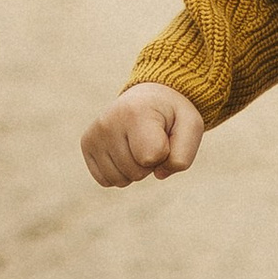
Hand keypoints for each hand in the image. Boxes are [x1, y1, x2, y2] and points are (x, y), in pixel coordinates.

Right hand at [81, 84, 205, 187]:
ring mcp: (94, 133)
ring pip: (120, 180)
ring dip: (135, 170)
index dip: (165, 152)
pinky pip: (105, 181)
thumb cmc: (171, 114)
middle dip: (151, 162)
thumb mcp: (191, 126)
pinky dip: (120, 173)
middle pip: (137, 172)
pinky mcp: (86, 144)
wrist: (148, 97)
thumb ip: (184, 154)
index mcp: (135, 113)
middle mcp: (108, 122)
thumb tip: (158, 174)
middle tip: (151, 138)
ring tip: (138, 144)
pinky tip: (125, 151)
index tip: (164, 133)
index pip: (152, 157)